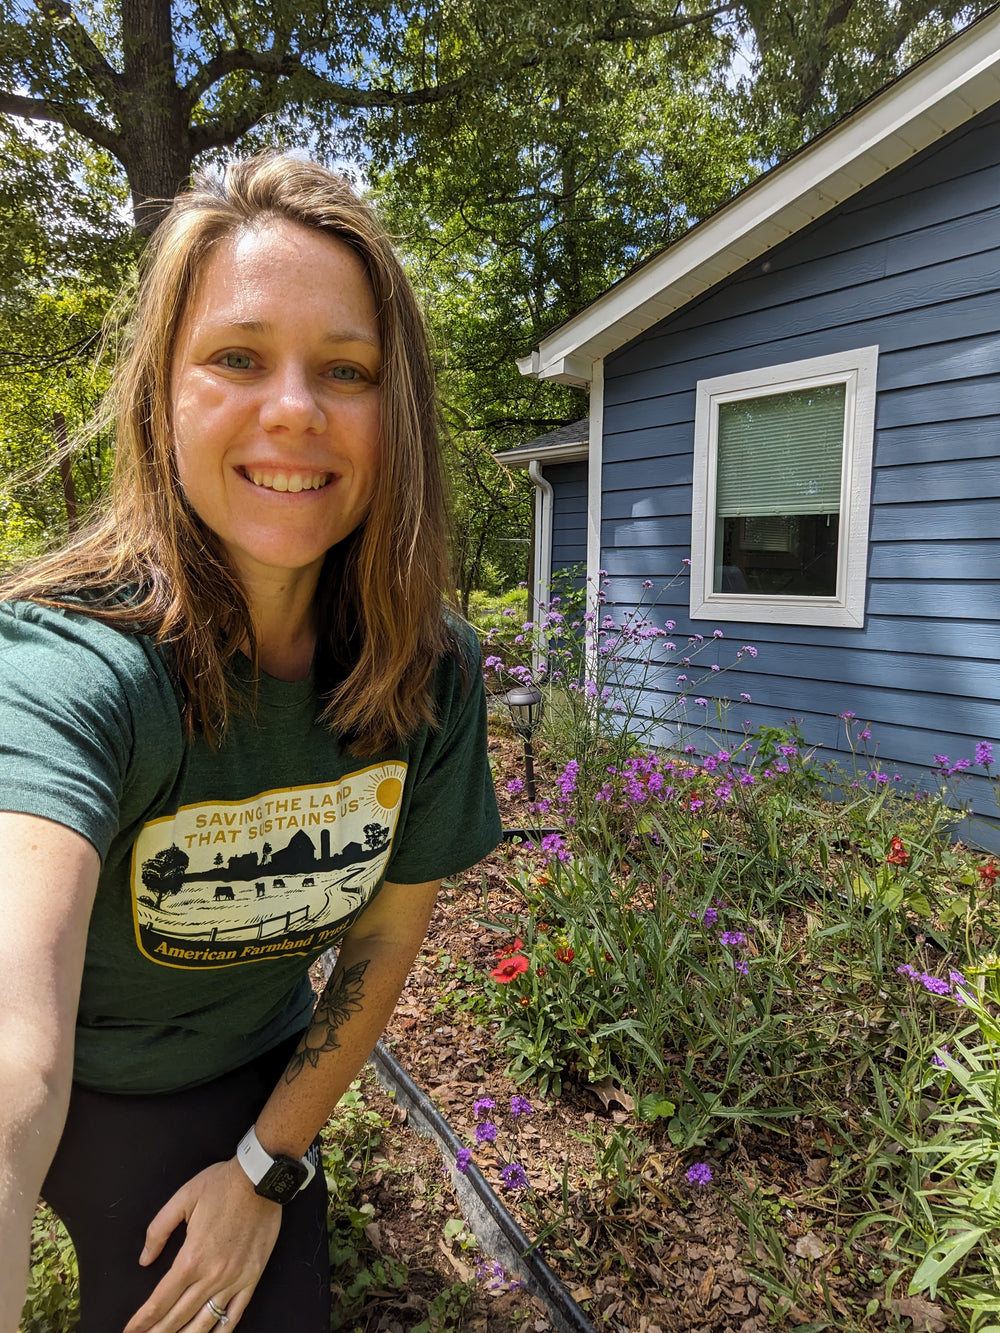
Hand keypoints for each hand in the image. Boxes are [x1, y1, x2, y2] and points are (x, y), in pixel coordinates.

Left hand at [123, 1158, 281, 1332]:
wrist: (260, 1177)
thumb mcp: (182, 1198)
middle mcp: (212, 1275)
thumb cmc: (222, 1185)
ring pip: (204, 1322)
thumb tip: (144, 1259)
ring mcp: (234, 1279)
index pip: (159, 1301)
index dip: (142, 1320)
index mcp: (191, 1257)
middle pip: (178, 1316)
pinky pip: (235, 1314)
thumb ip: (158, 1231)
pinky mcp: (252, 1277)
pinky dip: (221, 1331)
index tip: (130, 1330)